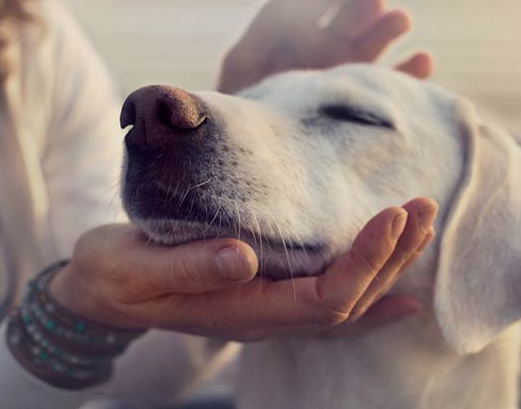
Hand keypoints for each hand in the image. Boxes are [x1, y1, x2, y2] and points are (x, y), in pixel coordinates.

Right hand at [49, 199, 438, 340]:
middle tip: (424, 203)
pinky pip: (335, 301)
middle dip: (393, 253)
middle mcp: (270, 316)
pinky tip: (407, 292)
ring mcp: (274, 309)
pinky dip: (374, 294)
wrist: (97, 290)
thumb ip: (187, 266)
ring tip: (424, 220)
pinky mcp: (272, 292)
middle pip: (352, 298)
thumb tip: (242, 256)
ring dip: (391, 262)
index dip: (366, 260)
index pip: (326, 297)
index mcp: (245, 311)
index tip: (392, 214)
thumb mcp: (134, 268)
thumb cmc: (113, 274)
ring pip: (350, 298)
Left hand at [219, 0, 433, 93]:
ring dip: (393, 23)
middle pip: (360, 10)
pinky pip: (401, 83)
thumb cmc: (245, 108)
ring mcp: (356, 71)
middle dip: (367, 0)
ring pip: (383, 38)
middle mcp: (335, 43)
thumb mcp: (247, 61)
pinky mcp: (374, 101)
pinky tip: (422, 60)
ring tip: (399, 20)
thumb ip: (270, 20)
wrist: (258, 159)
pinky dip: (415, 71)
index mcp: (305, 26)